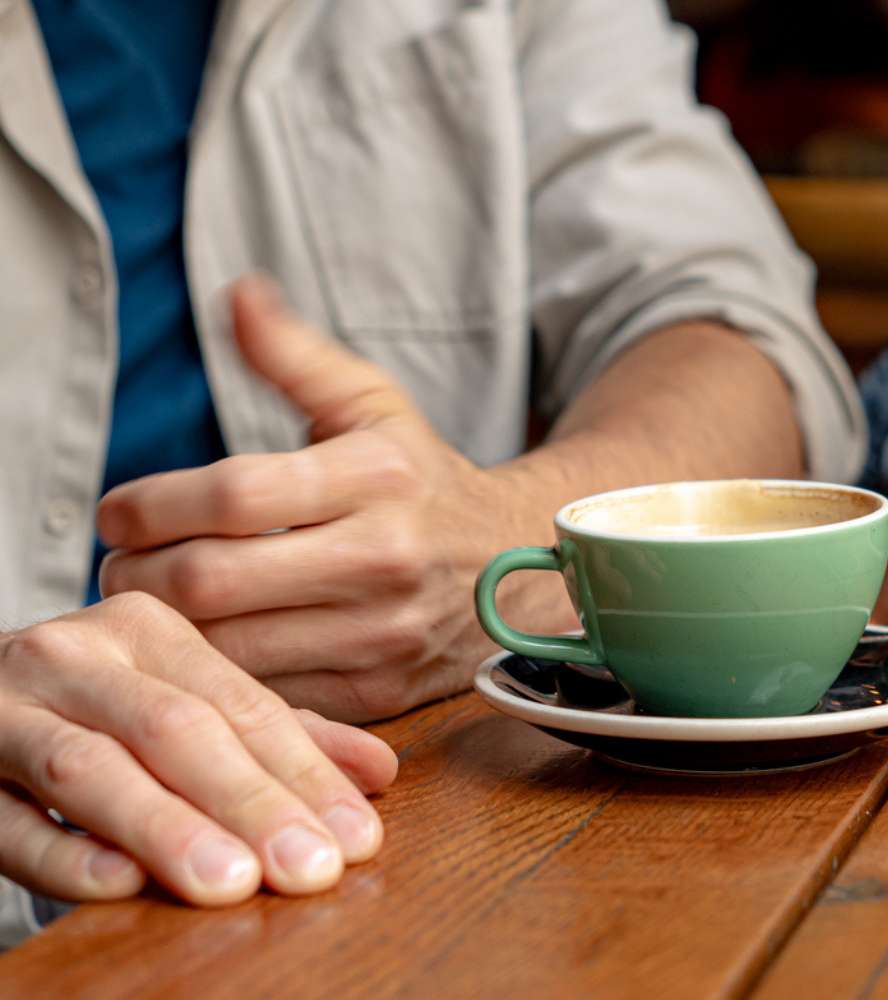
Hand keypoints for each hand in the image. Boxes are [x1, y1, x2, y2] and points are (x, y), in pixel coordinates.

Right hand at [0, 593, 395, 905]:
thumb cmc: (90, 709)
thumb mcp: (187, 702)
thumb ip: (279, 736)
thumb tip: (378, 772)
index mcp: (146, 630)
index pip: (243, 706)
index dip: (305, 775)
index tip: (357, 839)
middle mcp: (74, 657)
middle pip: (175, 731)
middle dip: (250, 805)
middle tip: (308, 869)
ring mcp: (3, 710)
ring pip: (88, 768)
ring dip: (165, 829)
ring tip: (230, 882)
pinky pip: (3, 818)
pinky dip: (60, 852)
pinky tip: (118, 883)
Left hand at [97, 276, 575, 720]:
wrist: (519, 559)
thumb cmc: (423, 477)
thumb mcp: (372, 406)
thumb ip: (294, 355)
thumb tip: (238, 295)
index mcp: (376, 477)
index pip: (230, 496)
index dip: (149, 505)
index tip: (116, 512)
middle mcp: (384, 558)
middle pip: (212, 581)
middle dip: (139, 575)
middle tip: (120, 564)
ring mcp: (383, 633)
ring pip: (229, 650)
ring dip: (170, 632)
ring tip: (158, 604)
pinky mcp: (381, 693)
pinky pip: (269, 695)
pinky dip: (223, 676)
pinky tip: (213, 646)